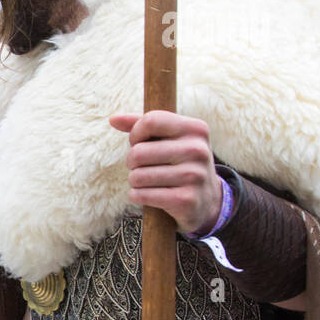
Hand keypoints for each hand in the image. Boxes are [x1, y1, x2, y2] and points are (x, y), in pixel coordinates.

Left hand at [110, 111, 223, 234]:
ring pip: (137, 176)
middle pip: (138, 152)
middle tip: (141, 167)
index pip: (150, 121)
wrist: (206, 199)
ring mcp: (194, 176)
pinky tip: (148, 195)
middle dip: (132, 162)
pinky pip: (142, 195)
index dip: (136, 134)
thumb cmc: (178, 162)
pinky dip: (137, 196)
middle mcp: (197, 150)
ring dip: (135, 181)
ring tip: (147, 181)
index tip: (139, 143)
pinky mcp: (186, 200)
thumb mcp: (168, 139)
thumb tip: (113, 119)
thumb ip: (141, 125)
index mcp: (195, 129)